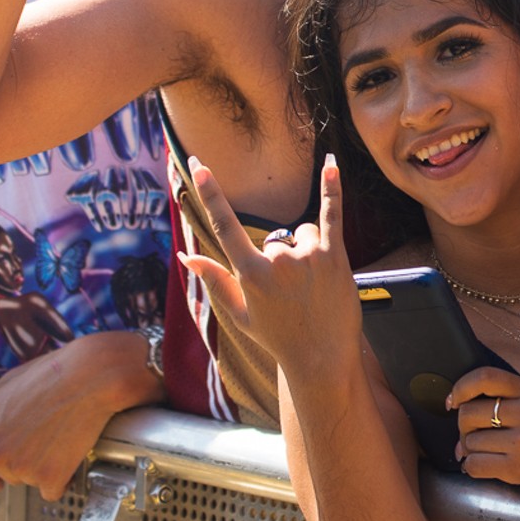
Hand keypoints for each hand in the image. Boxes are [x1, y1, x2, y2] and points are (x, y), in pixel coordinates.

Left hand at [0, 330, 162, 499]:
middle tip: (44, 448)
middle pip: (5, 475)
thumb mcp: (7, 383)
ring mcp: (19, 466)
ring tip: (62, 440)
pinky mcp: (47, 476)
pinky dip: (64, 479)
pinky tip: (72, 457)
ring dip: (46, 469)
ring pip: (30, 481)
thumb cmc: (57, 372)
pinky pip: (53, 490)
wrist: (92, 375)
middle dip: (24, 466)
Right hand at [178, 155, 360, 377]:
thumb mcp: (239, 314)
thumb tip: (184, 254)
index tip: (200, 165)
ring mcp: (308, 256)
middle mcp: (278, 261)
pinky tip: (330, 163)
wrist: (321, 357)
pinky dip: (332, 189)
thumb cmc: (278, 337)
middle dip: (281, 259)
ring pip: (302, 233)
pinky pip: (332, 215)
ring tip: (312, 285)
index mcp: (249, 274)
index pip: (224, 226)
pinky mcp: (335, 255)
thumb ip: (213, 280)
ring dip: (307, 250)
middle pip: (275, 238)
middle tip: (292, 294)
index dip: (211, 193)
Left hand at [448, 367, 519, 485]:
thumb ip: (502, 397)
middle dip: (463, 427)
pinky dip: (472, 467)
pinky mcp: (518, 468)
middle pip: (469, 414)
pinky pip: (475, 465)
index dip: (461, 387)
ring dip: (469, 449)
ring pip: (469, 442)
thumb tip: (456, 411)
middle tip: (473, 433)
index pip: (485, 378)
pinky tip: (484, 464)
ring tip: (485, 451)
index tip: (453, 401)